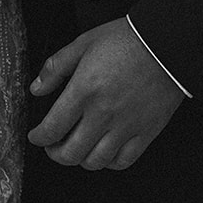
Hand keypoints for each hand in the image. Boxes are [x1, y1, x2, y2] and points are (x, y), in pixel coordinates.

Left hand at [27, 17, 184, 171]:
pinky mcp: (146, 132)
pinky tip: (104, 152)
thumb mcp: (83, 43)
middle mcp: (103, 113)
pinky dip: (109, 163)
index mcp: (84, 90)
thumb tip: (37, 88)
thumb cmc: (127, 40)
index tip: (36, 136)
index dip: (38, 137)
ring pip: (95, 162)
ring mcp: (125, 126)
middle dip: (55, 154)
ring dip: (80, 160)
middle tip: (53, 146)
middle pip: (70, 153)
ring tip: (77, 149)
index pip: (52, 128)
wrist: (166, 43)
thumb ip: (56, 66)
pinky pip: (123, 161)